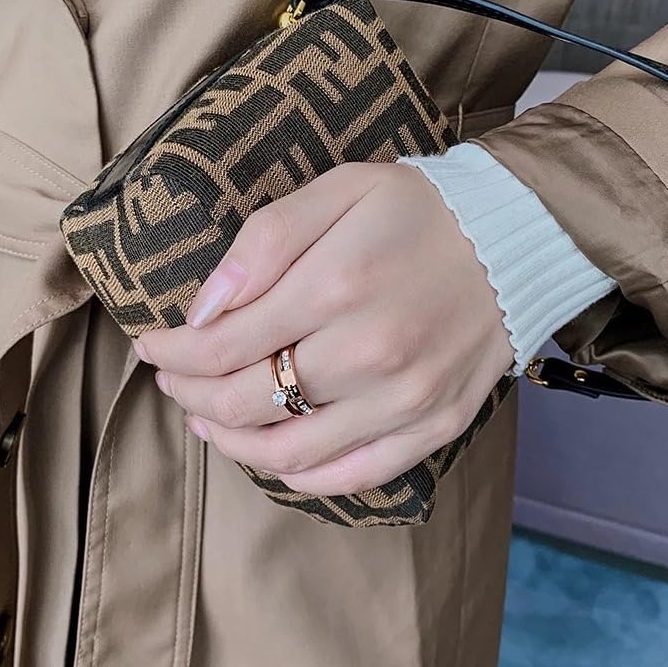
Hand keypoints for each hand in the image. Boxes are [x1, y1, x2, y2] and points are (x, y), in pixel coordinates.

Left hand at [135, 161, 513, 494]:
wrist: (514, 240)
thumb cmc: (419, 211)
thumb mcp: (339, 190)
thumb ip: (265, 242)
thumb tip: (203, 310)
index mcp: (336, 287)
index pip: (221, 345)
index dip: (173, 354)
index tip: (153, 346)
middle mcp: (368, 355)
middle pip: (246, 404)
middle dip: (191, 396)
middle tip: (175, 381)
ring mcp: (404, 400)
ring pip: (289, 454)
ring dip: (232, 443)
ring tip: (209, 421)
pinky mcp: (432, 426)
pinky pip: (352, 476)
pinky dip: (299, 476)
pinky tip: (274, 454)